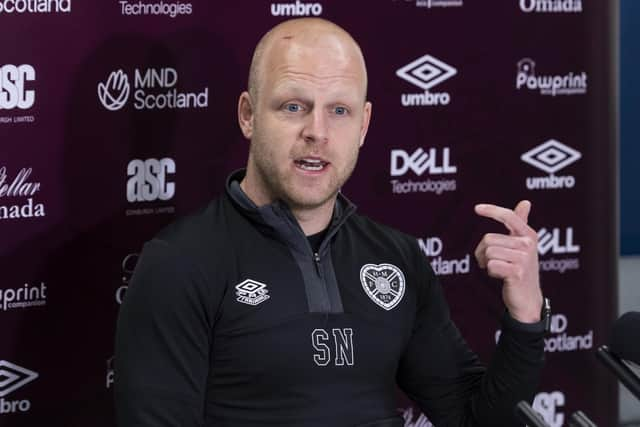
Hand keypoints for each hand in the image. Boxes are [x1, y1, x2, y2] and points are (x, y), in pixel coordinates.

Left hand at [474, 200, 542, 322]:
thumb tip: (526, 202)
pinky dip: (490, 272)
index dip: (492, 210)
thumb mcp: (522, 245)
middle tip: (490, 262)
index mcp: (528, 235)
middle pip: (489, 239)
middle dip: (482, 252)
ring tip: (497, 269)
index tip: (476, 208)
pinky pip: (491, 265)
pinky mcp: (517, 273)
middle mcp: (528, 244)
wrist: (527, 298)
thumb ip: (521, 223)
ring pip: (488, 253)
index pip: (509, 216)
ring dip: (486, 263)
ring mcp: (524, 259)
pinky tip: (501, 277)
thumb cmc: (521, 269)